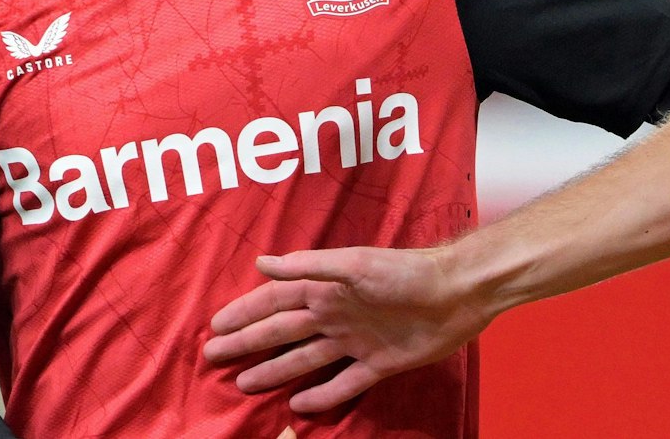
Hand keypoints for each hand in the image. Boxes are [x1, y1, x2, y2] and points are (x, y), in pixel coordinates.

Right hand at [205, 246, 490, 413]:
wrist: (455, 293)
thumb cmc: (404, 273)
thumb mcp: (354, 264)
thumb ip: (309, 267)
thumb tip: (262, 262)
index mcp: (326, 289)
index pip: (275, 301)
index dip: (245, 313)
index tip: (214, 326)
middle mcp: (335, 315)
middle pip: (282, 332)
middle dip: (249, 343)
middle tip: (215, 356)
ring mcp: (355, 341)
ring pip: (306, 359)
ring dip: (275, 371)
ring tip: (245, 383)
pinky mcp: (379, 364)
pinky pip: (344, 383)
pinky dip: (322, 395)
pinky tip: (298, 407)